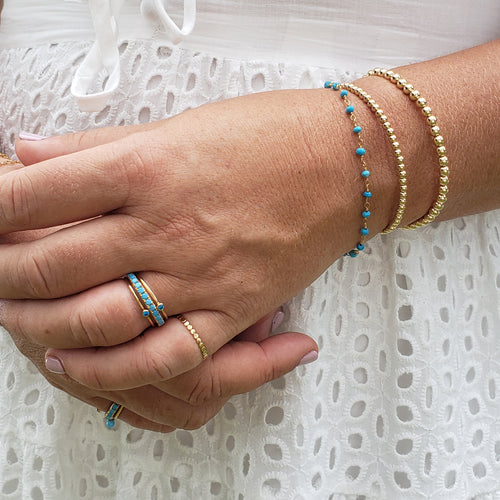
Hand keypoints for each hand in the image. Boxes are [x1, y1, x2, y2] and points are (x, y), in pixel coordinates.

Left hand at [0, 89, 389, 389]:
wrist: (343, 165)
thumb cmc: (268, 136)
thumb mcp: (179, 127)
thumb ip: (99, 147)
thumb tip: (30, 155)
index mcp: (149, 167)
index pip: (38, 192)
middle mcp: (167, 225)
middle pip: (55, 262)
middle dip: (2, 271)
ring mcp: (200, 274)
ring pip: (97, 319)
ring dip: (41, 323)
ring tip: (15, 317)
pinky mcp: (232, 308)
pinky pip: (163, 356)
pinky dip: (109, 369)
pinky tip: (75, 364)